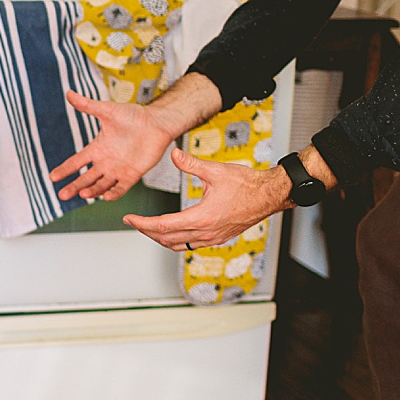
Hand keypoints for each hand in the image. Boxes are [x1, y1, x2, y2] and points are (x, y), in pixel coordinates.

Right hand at [48, 90, 178, 201]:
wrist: (157, 122)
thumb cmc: (133, 115)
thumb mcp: (107, 110)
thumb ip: (88, 105)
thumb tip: (69, 93)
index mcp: (97, 149)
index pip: (76, 162)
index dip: (65, 170)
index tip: (52, 177)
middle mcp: (105, 162)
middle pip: (86, 178)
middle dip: (74, 187)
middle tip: (62, 195)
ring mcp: (118, 170)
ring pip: (101, 185)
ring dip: (92, 190)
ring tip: (83, 195)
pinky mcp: (133, 174)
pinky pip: (121, 187)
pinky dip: (114, 193)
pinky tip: (106, 197)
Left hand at [123, 148, 291, 249]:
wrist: (270, 195)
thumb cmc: (247, 184)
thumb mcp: (215, 170)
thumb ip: (191, 164)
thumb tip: (175, 154)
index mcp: (202, 217)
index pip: (163, 226)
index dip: (142, 223)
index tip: (129, 218)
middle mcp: (206, 232)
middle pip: (166, 238)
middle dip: (146, 230)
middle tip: (133, 221)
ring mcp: (213, 237)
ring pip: (178, 245)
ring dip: (160, 238)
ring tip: (147, 227)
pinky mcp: (219, 238)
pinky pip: (191, 245)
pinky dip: (176, 240)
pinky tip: (171, 232)